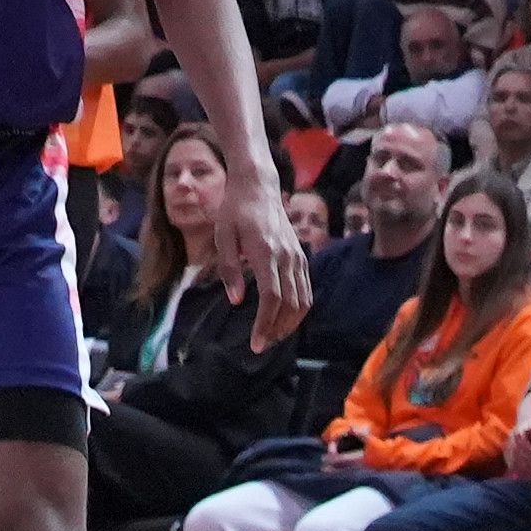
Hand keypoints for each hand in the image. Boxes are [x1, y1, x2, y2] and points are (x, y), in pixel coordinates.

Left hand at [222, 177, 310, 341]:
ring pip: (303, 301)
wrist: (259, 185)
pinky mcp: (302, 256)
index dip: (265, 324)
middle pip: (290, 305)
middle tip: (261, 345)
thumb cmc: (235, 210)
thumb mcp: (223, 235)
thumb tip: (236, 301)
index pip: (271, 298)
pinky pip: (307, 290)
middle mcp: (286, 256)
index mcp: (265, 252)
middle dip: (277, 330)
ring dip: (290, 324)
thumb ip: (229, 269)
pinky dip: (299, 310)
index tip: (255, 344)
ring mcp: (298, 256)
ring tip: (272, 337)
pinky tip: (285, 319)